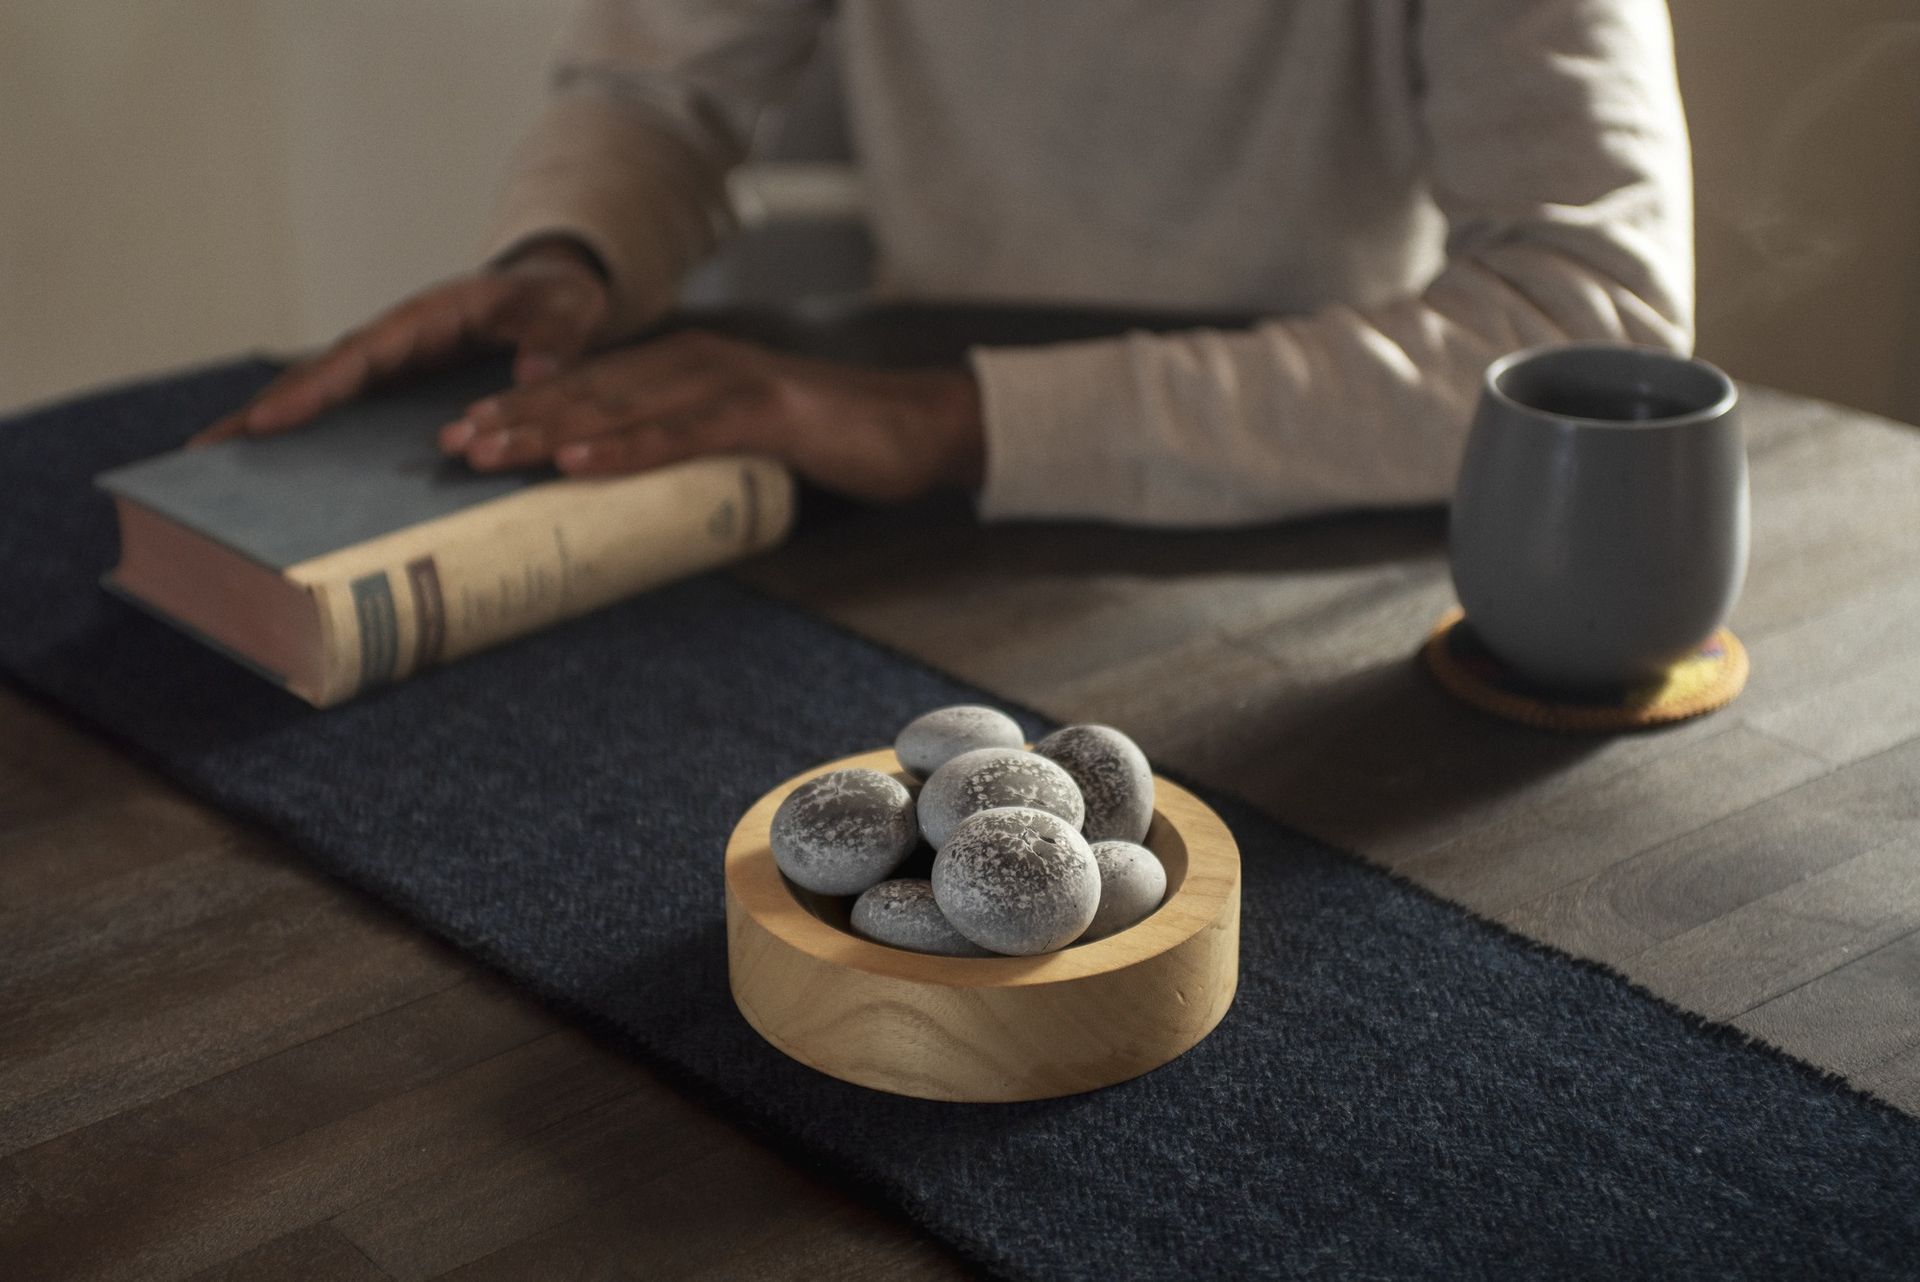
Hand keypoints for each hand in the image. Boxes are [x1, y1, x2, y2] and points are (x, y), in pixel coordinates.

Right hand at [191, 238, 611, 445]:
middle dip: (263, 415)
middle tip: (204, 455)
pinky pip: (352, 426)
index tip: (269, 419)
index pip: (359, 355)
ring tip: (216, 476)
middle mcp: (398, 349)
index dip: (313, 387)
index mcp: (425, 320)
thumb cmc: (558, 301)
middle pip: (320, 382)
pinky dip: (316, 451)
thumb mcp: (568, 309)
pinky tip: (287, 492)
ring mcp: (395, 377)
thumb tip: (536, 374)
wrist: (559, 303)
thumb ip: (554, 338)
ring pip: (324, 406)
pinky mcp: (402, 402)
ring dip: (273, 438)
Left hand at [439, 330, 985, 502]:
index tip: (466, 435)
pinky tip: (577, 464)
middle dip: (517, 416)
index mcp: (686, 368)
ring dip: (551, 429)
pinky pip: (680, 432)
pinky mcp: (763, 411)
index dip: (526, 407)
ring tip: (490, 452)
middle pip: (590, 389)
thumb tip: (636, 515)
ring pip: (621, 404)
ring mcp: (728, 380)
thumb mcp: (742, 450)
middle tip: (451, 446)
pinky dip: (624, 448)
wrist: (916, 430)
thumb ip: (691, 464)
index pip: (591, 386)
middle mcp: (696, 360)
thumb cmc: (830, 445)